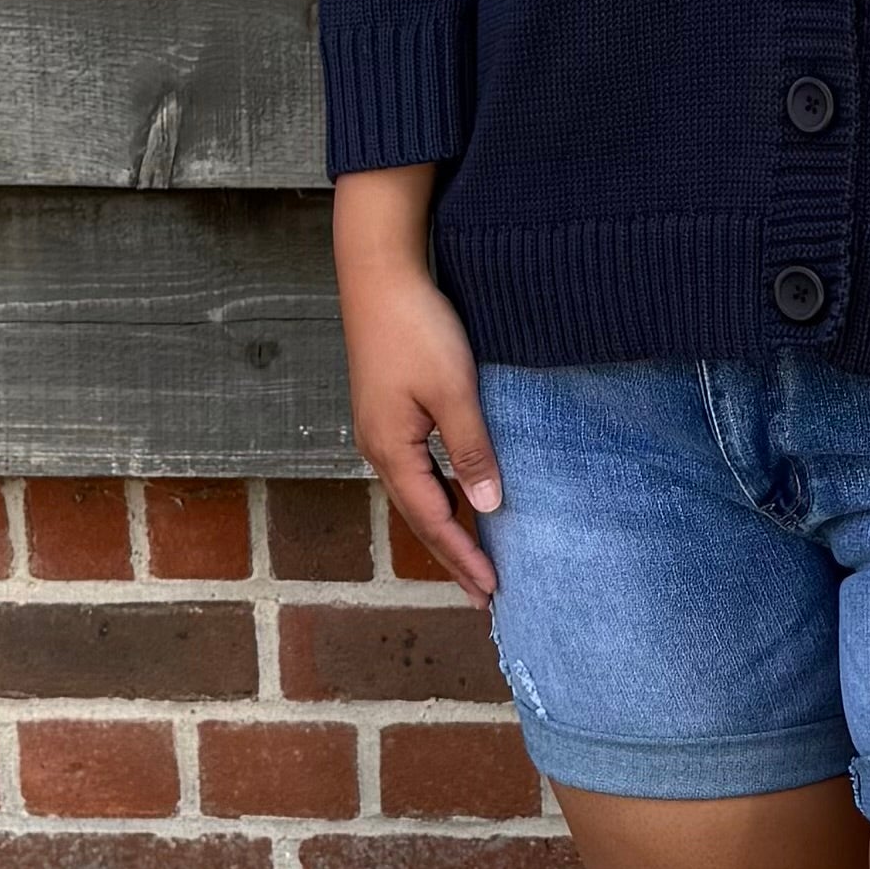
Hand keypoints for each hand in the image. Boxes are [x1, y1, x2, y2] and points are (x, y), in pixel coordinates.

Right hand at [333, 168, 500, 604]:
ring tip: (473, 560)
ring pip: (415, 495)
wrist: (377, 274)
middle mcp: (379, 448)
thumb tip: (485, 507)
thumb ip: (470, 449)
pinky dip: (437, 496)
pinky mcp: (387, 413)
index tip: (491, 591)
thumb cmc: (416, 327)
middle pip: (418, 517)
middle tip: (484, 594)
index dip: (462, 557)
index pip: (432, 521)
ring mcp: (379, 431)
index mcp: (391, 449)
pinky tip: (456, 500)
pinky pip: (414, 471)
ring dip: (443, 530)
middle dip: (452, 556)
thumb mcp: (454, 390)